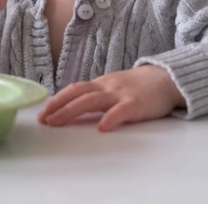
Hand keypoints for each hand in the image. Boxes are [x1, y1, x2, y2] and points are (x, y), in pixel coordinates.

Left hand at [37, 65, 186, 131]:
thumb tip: (72, 111)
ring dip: (71, 110)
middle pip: (78, 94)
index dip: (56, 101)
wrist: (166, 79)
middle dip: (58, 106)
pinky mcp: (137, 103)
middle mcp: (107, 87)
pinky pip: (122, 110)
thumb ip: (96, 97)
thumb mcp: (113, 88)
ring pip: (92, 100)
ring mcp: (121, 94)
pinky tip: (102, 127)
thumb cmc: (138, 87)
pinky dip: (111, 118)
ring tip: (57, 122)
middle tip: (43, 120)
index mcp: (100, 84)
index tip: (41, 114)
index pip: (73, 90)